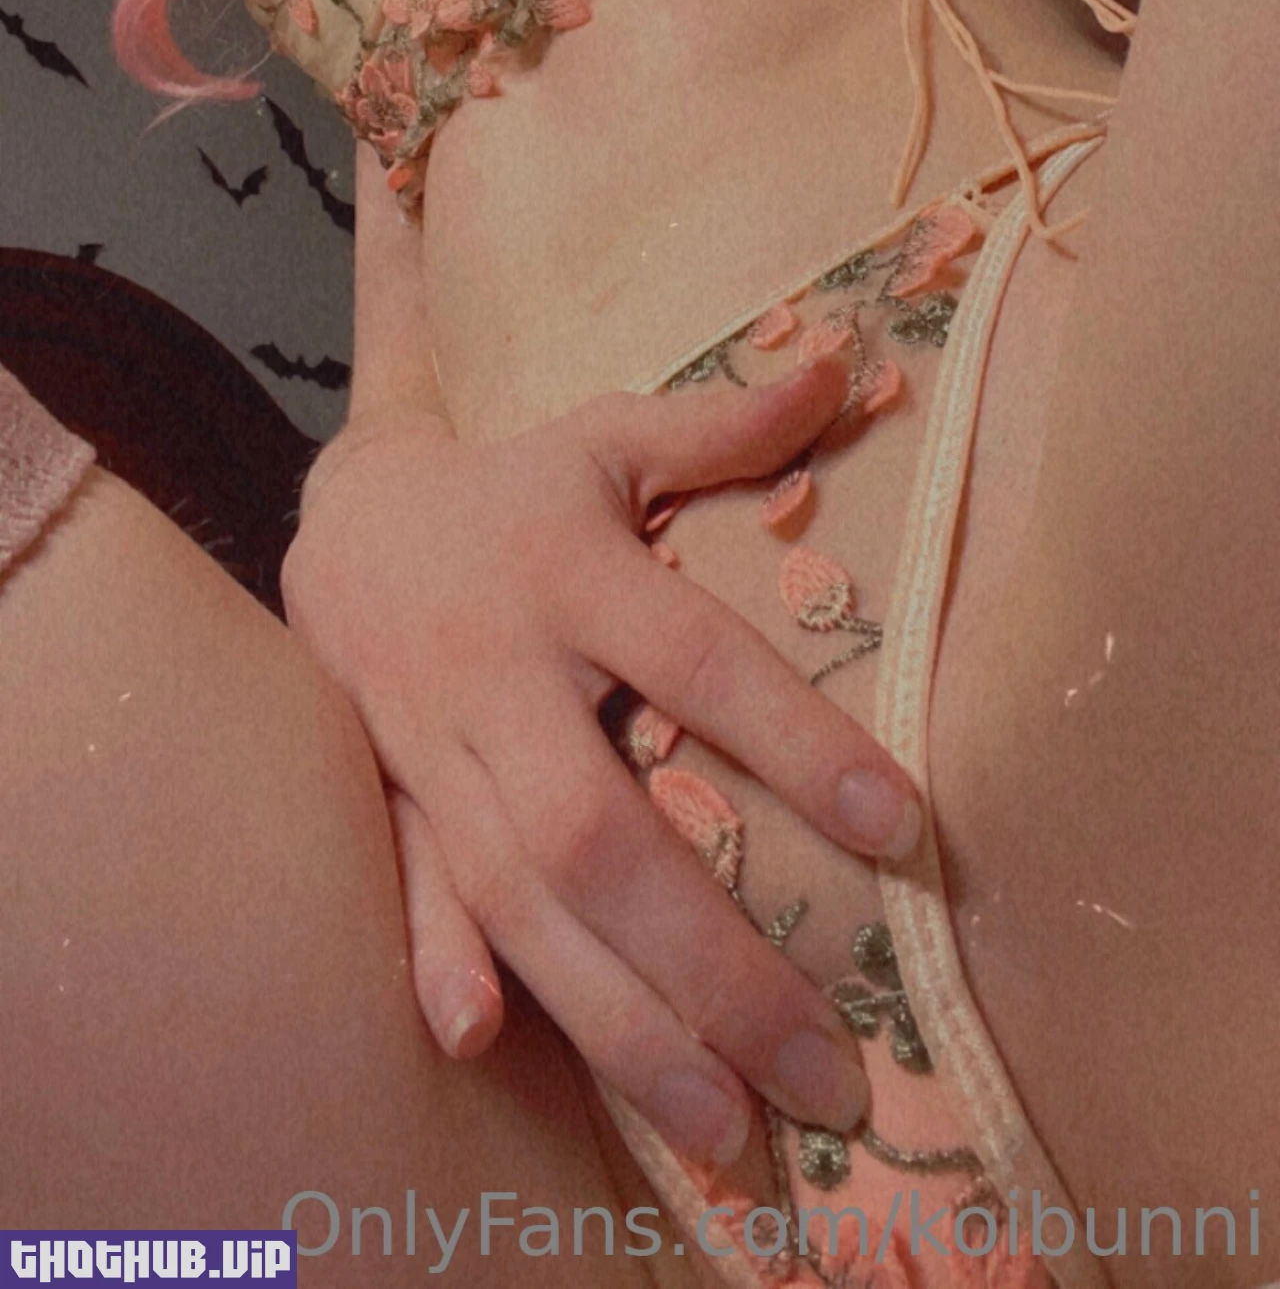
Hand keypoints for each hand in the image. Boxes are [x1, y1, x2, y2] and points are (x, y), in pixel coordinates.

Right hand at [281, 361, 920, 1168]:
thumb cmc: (514, 489)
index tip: (904, 829)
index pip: (695, 663)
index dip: (794, 741)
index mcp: (567, 572)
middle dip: (711, 960)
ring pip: (519, 900)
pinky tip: (490, 1047)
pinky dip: (444, 964)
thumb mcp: (606, 439)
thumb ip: (722, 424)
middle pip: (600, 831)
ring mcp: (431, 746)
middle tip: (832, 1070)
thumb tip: (851, 368)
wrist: (342, 515)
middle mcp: (497, 670)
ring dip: (620, 1021)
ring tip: (732, 1129)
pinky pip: (409, 891)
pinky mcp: (387, 797)